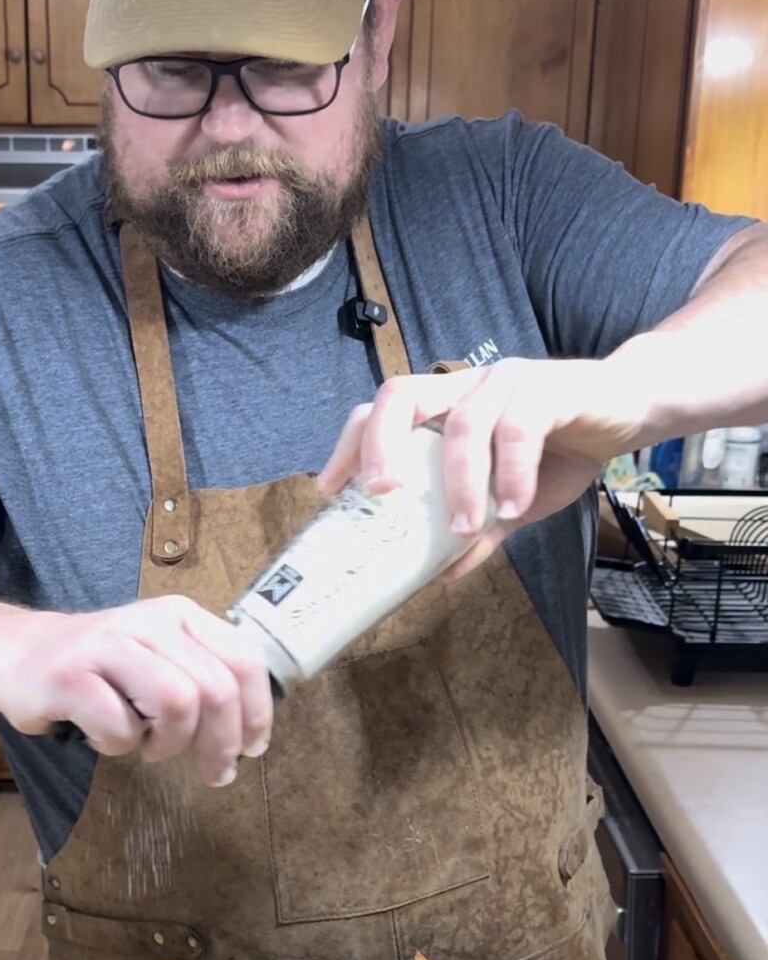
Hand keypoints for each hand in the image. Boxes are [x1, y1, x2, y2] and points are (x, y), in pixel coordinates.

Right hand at [0, 595, 273, 787]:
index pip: (244, 661)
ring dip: (167, 743)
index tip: (252, 749)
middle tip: (214, 773)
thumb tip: (251, 735)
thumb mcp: (159, 659)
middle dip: (221, 744)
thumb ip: (204, 680)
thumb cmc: (99, 669)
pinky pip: (120, 728)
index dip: (257, 713)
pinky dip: (118, 746)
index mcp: (181, 615)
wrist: (15, 654)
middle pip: (215, 690)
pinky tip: (103, 735)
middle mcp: (150, 622)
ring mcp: (108, 645)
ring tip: (147, 746)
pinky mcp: (71, 676)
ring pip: (177, 705)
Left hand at [319, 357, 648, 567]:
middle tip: (379, 495)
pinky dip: (508, 471)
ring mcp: (505, 383)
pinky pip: (518, 427)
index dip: (352, 444)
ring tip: (463, 527)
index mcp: (446, 407)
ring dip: (457, 479)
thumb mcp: (513, 500)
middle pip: (401, 395)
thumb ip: (479, 531)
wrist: (631, 412)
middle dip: (380, 444)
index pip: (382, 410)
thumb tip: (443, 576)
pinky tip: (511, 506)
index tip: (329, 489)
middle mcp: (466, 386)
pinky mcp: (549, 389)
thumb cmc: (561, 449)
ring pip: (462, 420)